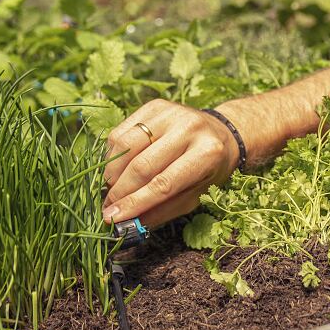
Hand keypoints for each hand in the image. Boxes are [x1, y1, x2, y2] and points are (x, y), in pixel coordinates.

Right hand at [102, 100, 239, 225]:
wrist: (221, 133)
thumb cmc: (208, 170)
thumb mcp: (195, 196)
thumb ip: (163, 210)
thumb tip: (127, 224)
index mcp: (207, 153)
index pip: (163, 184)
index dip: (135, 202)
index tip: (112, 217)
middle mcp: (189, 127)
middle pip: (142, 165)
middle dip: (120, 191)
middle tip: (108, 208)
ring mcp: (171, 112)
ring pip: (126, 146)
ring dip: (112, 173)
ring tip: (111, 189)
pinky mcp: (154, 106)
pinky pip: (121, 132)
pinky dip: (113, 155)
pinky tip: (117, 168)